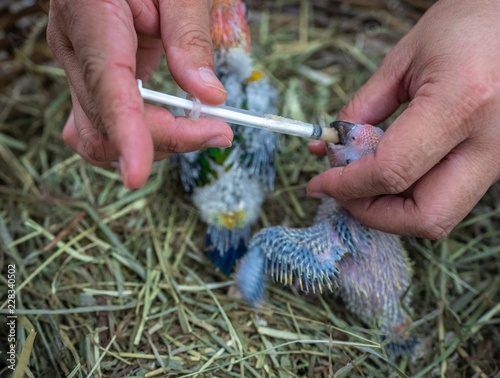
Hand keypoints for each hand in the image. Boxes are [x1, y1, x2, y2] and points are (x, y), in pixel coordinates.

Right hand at [47, 0, 232, 188]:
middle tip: (219, 130)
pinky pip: (102, 124)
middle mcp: (74, 48)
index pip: (106, 87)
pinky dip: (137, 134)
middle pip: (107, 122)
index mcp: (90, 15)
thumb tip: (210, 98)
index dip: (124, 135)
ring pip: (98, 134)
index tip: (137, 176)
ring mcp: (77, 67)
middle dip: (166, 138)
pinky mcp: (89, 79)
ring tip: (198, 125)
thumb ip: (190, 39)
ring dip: (151, 143)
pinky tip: (167, 122)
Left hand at [307, 0, 499, 238]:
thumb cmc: (466, 25)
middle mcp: (489, 143)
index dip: (346, 185)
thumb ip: (363, 110)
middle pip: (425, 217)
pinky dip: (411, 196)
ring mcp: (499, 159)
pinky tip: (389, 172)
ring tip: (362, 180)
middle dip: (373, 213)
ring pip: (439, 216)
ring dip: (391, 209)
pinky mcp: (495, 164)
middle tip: (343, 193)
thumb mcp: (403, 60)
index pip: (391, 172)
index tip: (319, 184)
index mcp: (461, 104)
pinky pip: (447, 197)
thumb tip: (330, 149)